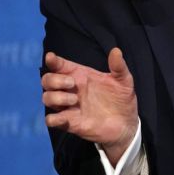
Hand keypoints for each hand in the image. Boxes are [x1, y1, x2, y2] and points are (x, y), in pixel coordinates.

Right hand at [41, 49, 138, 164]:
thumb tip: (116, 51)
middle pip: (47, 80)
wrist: (126, 123)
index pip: (60, 65)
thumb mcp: (124, 80)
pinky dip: (52, 118)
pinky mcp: (69, 123)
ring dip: (56, 97)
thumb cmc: (122, 99)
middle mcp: (70, 90)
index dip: (53, 60)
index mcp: (81, 76)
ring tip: (74, 100)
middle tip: (72, 83)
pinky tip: (64, 118)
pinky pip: (51, 120)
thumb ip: (119, 66)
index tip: (51, 58)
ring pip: (47, 98)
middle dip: (54, 79)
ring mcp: (69, 107)